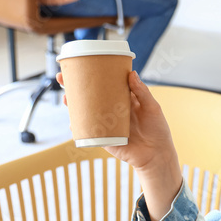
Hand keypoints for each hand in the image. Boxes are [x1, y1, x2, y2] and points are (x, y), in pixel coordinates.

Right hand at [57, 70, 182, 220]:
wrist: (156, 155)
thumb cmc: (157, 130)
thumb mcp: (152, 108)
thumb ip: (142, 92)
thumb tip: (131, 73)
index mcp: (123, 100)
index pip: (105, 84)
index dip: (92, 75)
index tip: (81, 65)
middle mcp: (112, 110)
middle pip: (90, 96)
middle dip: (74, 88)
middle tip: (63, 78)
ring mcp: (106, 124)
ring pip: (85, 113)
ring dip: (73, 106)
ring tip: (66, 98)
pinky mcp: (104, 138)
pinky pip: (88, 132)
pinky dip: (78, 127)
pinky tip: (72, 122)